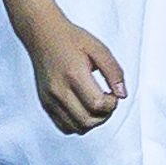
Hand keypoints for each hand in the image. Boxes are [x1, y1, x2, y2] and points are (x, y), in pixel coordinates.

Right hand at [15, 8, 124, 132]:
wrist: (43, 36)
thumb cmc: (70, 40)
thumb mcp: (99, 49)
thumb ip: (114, 72)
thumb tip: (122, 94)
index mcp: (74, 75)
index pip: (97, 105)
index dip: (112, 104)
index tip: (113, 93)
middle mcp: (59, 90)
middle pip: (87, 121)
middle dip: (104, 115)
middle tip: (107, 101)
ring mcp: (50, 99)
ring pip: (76, 128)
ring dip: (92, 122)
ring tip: (96, 105)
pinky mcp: (45, 104)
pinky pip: (64, 126)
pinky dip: (78, 124)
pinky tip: (84, 109)